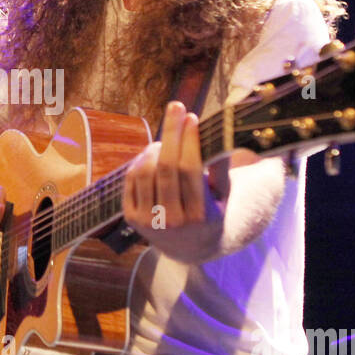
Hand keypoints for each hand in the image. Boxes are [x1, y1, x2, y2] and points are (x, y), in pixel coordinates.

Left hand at [122, 101, 225, 263]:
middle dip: (171, 131)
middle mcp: (172, 221)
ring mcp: (148, 221)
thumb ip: (221, 168)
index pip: (190, 168)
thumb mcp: (223, 196)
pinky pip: (131, 180)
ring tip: (165, 139)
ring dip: (155, 146)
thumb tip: (223, 135)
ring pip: (146, 171)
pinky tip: (151, 154)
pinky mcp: (131, 219)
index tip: (191, 117)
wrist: (187, 248)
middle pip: (166, 166)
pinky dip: (140, 161)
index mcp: (200, 215)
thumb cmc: (209, 212)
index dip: (189, 139)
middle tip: (176, 107)